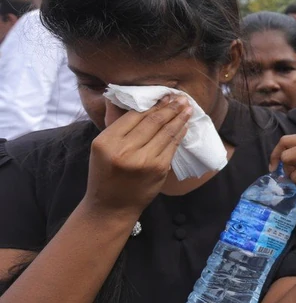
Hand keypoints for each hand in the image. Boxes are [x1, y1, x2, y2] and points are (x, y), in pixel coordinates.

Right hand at [83, 95, 191, 218]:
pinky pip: (172, 146)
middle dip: (170, 107)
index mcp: (106, 142)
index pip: (134, 116)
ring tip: (187, 107)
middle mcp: (124, 150)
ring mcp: (144, 160)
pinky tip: (184, 125)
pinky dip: (180, 133)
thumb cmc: (105, 173)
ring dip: (179, 117)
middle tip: (181, 97)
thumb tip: (128, 97)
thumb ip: (115, 124)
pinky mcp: (159, 169)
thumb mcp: (101, 148)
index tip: (166, 95)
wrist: (111, 206)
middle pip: (153, 122)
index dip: (153, 104)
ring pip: (166, 132)